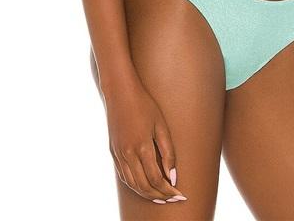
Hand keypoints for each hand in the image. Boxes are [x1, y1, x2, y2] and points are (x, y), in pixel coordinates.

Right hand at [101, 77, 188, 204]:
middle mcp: (128, 154)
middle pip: (144, 186)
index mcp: (142, 147)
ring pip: (132, 184)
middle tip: (173, 200)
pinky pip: (123, 176)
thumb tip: (172, 176)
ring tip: (160, 198)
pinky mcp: (113, 151)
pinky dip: (134, 186)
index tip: (180, 196)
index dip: (169, 190)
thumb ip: (168, 152)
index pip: (157, 179)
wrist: (120, 92)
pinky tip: (143, 187)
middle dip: (160, 196)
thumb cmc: (144, 104)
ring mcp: (118, 154)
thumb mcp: (161, 125)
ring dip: (147, 194)